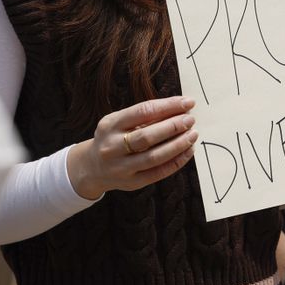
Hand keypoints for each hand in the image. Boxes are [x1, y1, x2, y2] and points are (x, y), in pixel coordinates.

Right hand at [67, 96, 197, 199]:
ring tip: (193, 135)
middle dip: (173, 126)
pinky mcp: (132, 182)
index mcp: (110, 125)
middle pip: (147, 137)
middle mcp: (112, 147)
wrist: (92, 167)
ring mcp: (121, 167)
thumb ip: (145, 116)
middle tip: (191, 120)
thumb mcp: (120, 122)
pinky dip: (176, 162)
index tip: (187, 102)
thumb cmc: (113, 137)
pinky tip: (188, 151)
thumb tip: (180, 108)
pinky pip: (158, 173)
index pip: (143, 112)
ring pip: (154, 157)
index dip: (168, 106)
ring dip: (178, 145)